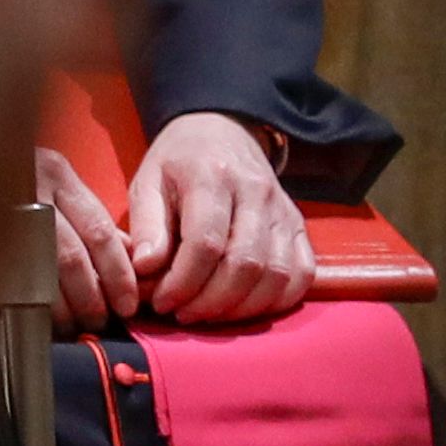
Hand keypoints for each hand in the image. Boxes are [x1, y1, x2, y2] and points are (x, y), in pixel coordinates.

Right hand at [35, 143, 139, 329]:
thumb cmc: (19, 176)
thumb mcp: (59, 183)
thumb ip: (92, 218)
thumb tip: (129, 259)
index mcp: (56, 174)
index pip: (99, 231)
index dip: (119, 273)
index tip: (128, 303)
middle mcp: (29, 191)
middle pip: (71, 258)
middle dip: (91, 298)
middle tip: (99, 321)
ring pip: (38, 274)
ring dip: (60, 308)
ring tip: (72, 324)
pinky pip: (5, 280)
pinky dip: (26, 304)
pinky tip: (38, 318)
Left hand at [133, 111, 313, 325]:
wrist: (223, 131)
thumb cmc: (179, 163)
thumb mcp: (148, 182)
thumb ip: (146, 226)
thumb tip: (144, 270)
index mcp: (212, 176)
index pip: (205, 242)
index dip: (183, 282)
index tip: (162, 302)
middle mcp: (255, 192)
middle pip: (244, 263)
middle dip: (210, 301)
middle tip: (182, 314)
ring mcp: (283, 209)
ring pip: (275, 274)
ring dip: (240, 308)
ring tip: (208, 314)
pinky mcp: (300, 226)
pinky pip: (301, 274)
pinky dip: (276, 301)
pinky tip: (244, 307)